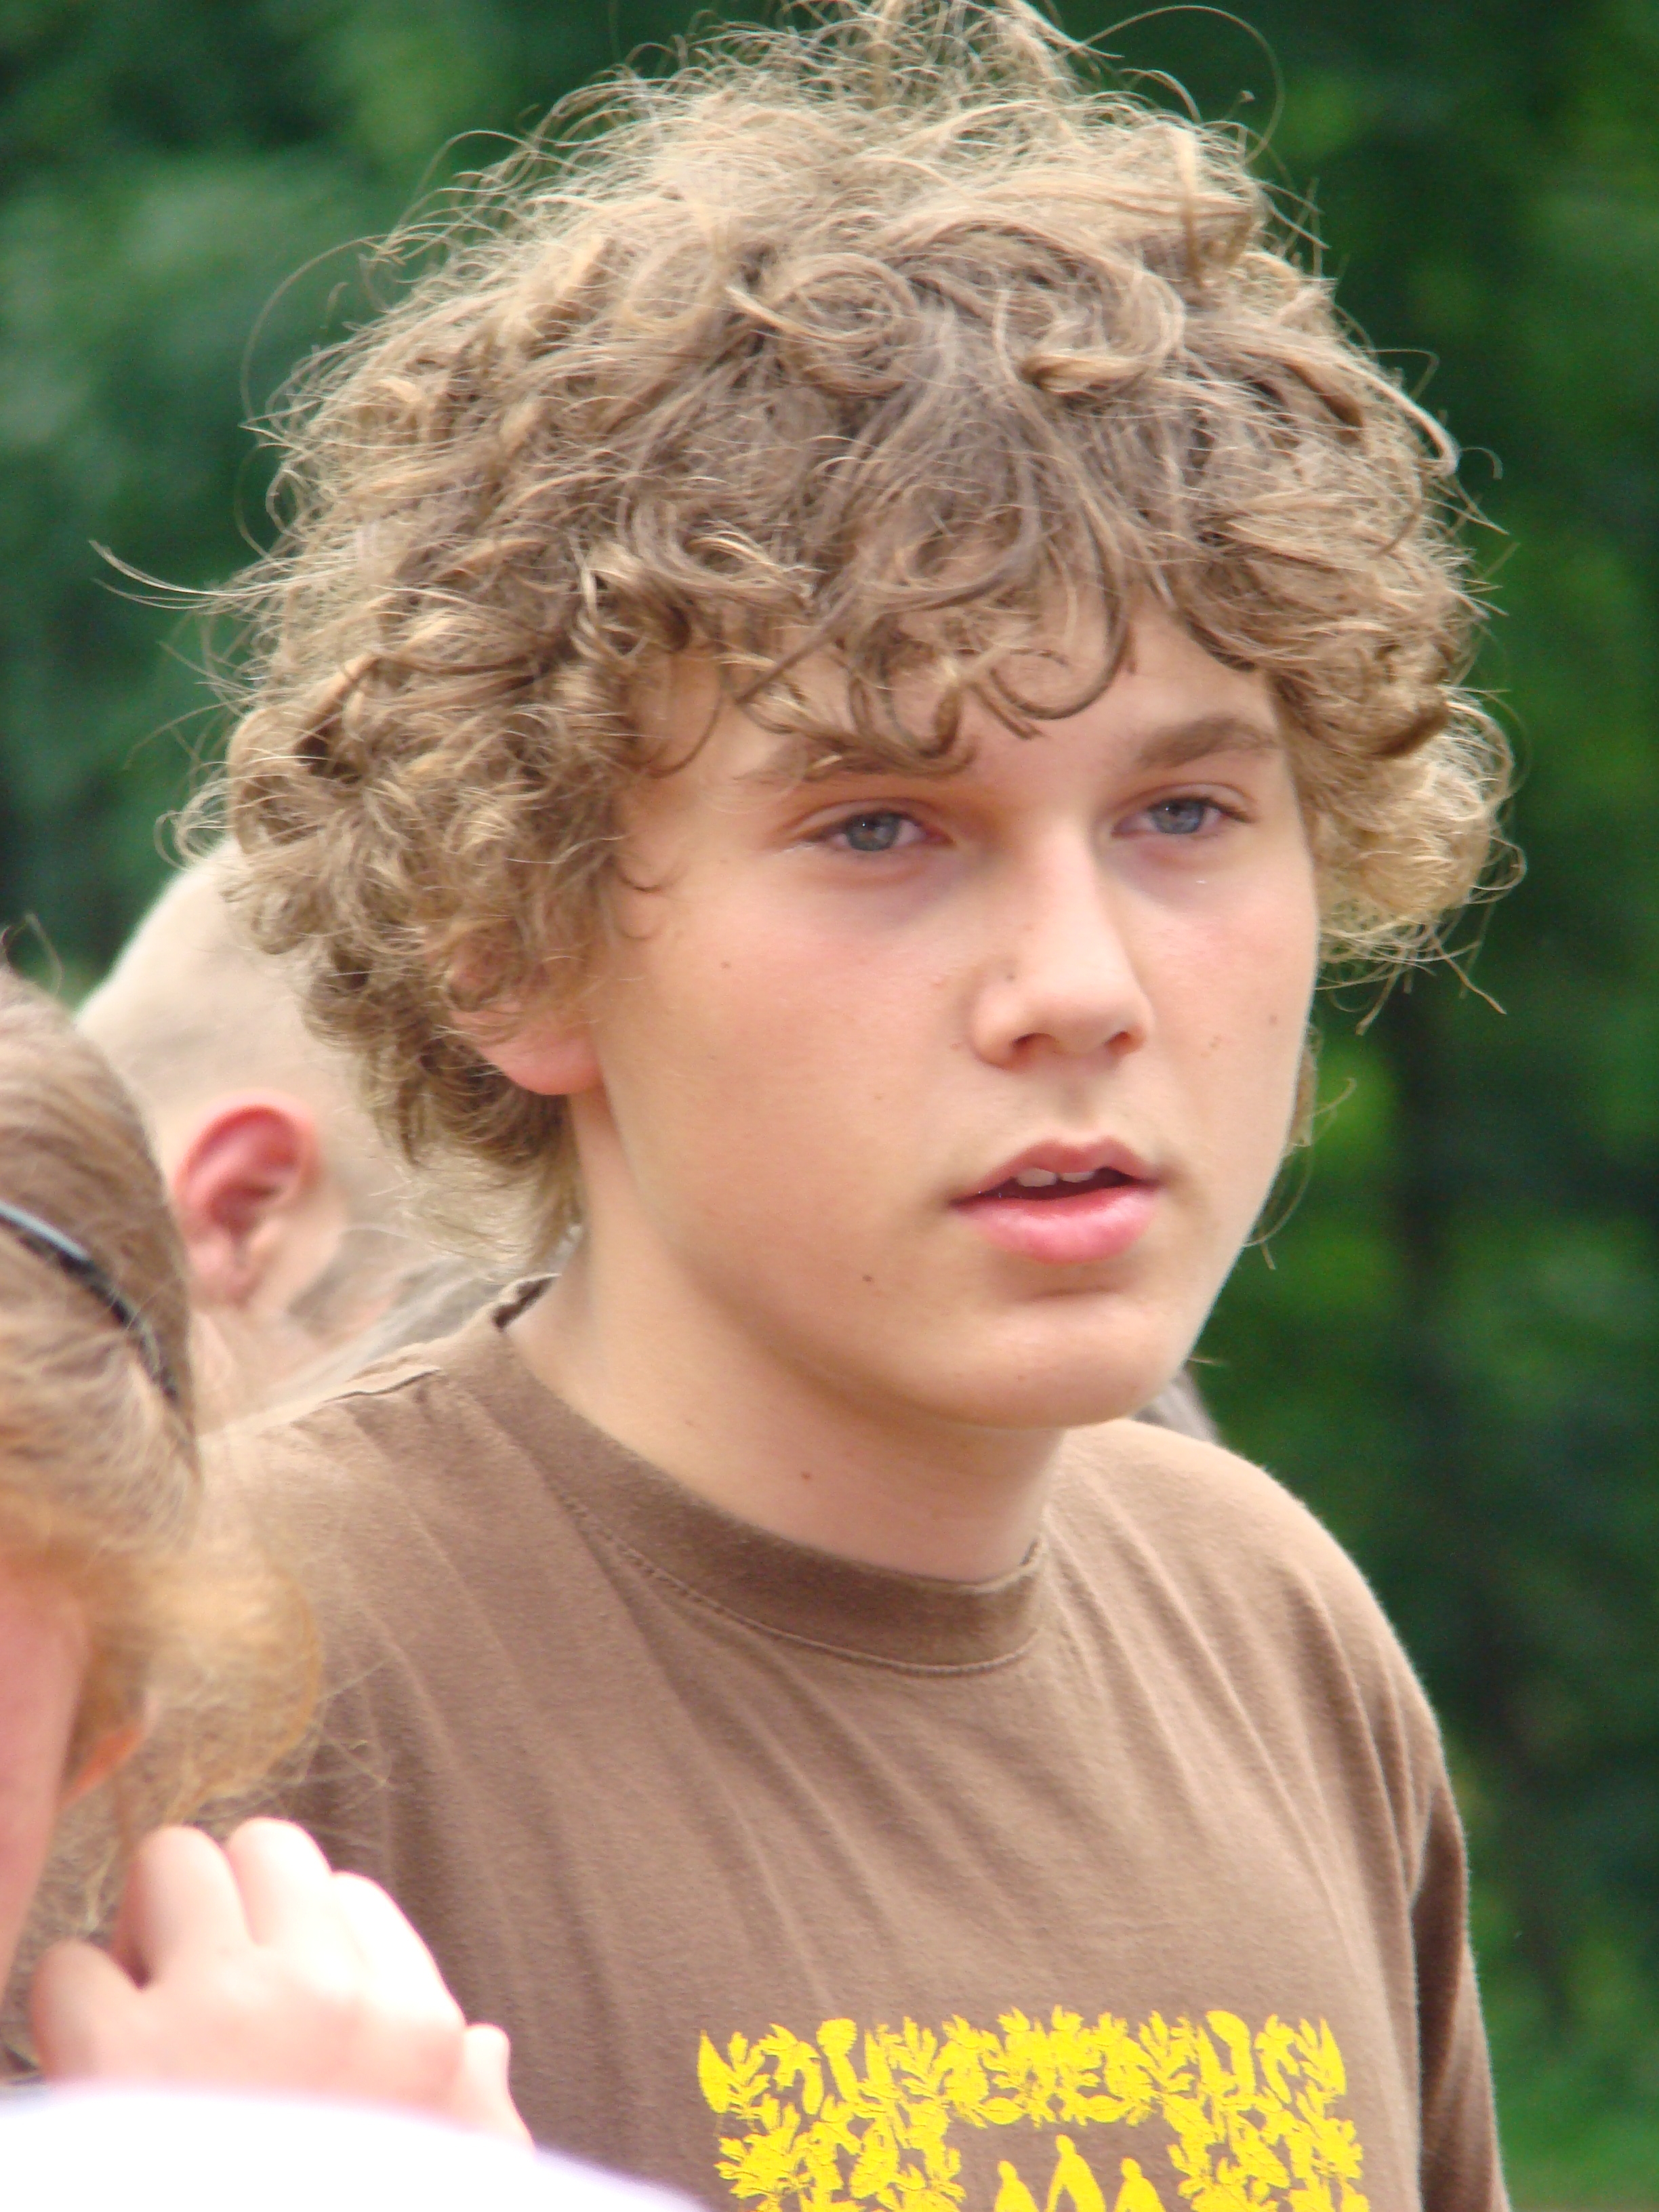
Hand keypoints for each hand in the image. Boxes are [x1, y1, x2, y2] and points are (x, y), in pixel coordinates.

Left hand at [30, 1819, 528, 2144]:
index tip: (275, 2017)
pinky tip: (88, 2079)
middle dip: (222, 1904)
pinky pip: (71, 1964)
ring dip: (143, 1933)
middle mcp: (332, 2000)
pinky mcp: (116, 2055)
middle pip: (264, 1847)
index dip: (300, 1946)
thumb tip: (488, 2044)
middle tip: (197, 1990)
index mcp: (418, 2034)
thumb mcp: (449, 2185)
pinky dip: (65, 2015)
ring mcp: (224, 2015)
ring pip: (168, 1863)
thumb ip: (474, 2114)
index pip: (350, 1898)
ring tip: (142, 2017)